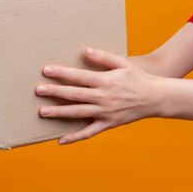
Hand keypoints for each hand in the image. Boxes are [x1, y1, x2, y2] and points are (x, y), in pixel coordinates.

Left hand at [36, 48, 163, 144]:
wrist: (154, 98)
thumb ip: (104, 57)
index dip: (61, 73)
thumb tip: (86, 51)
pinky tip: (61, 140)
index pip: (78, 76)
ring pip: (77, 113)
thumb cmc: (137, 78)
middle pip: (74, 95)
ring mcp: (105, 113)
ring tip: (42, 112)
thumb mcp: (123, 63)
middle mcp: (103, 98)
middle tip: (38, 90)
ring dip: (59, 113)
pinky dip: (75, 137)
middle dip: (55, 92)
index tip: (46, 70)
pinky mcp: (108, 124)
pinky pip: (89, 133)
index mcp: (105, 81)